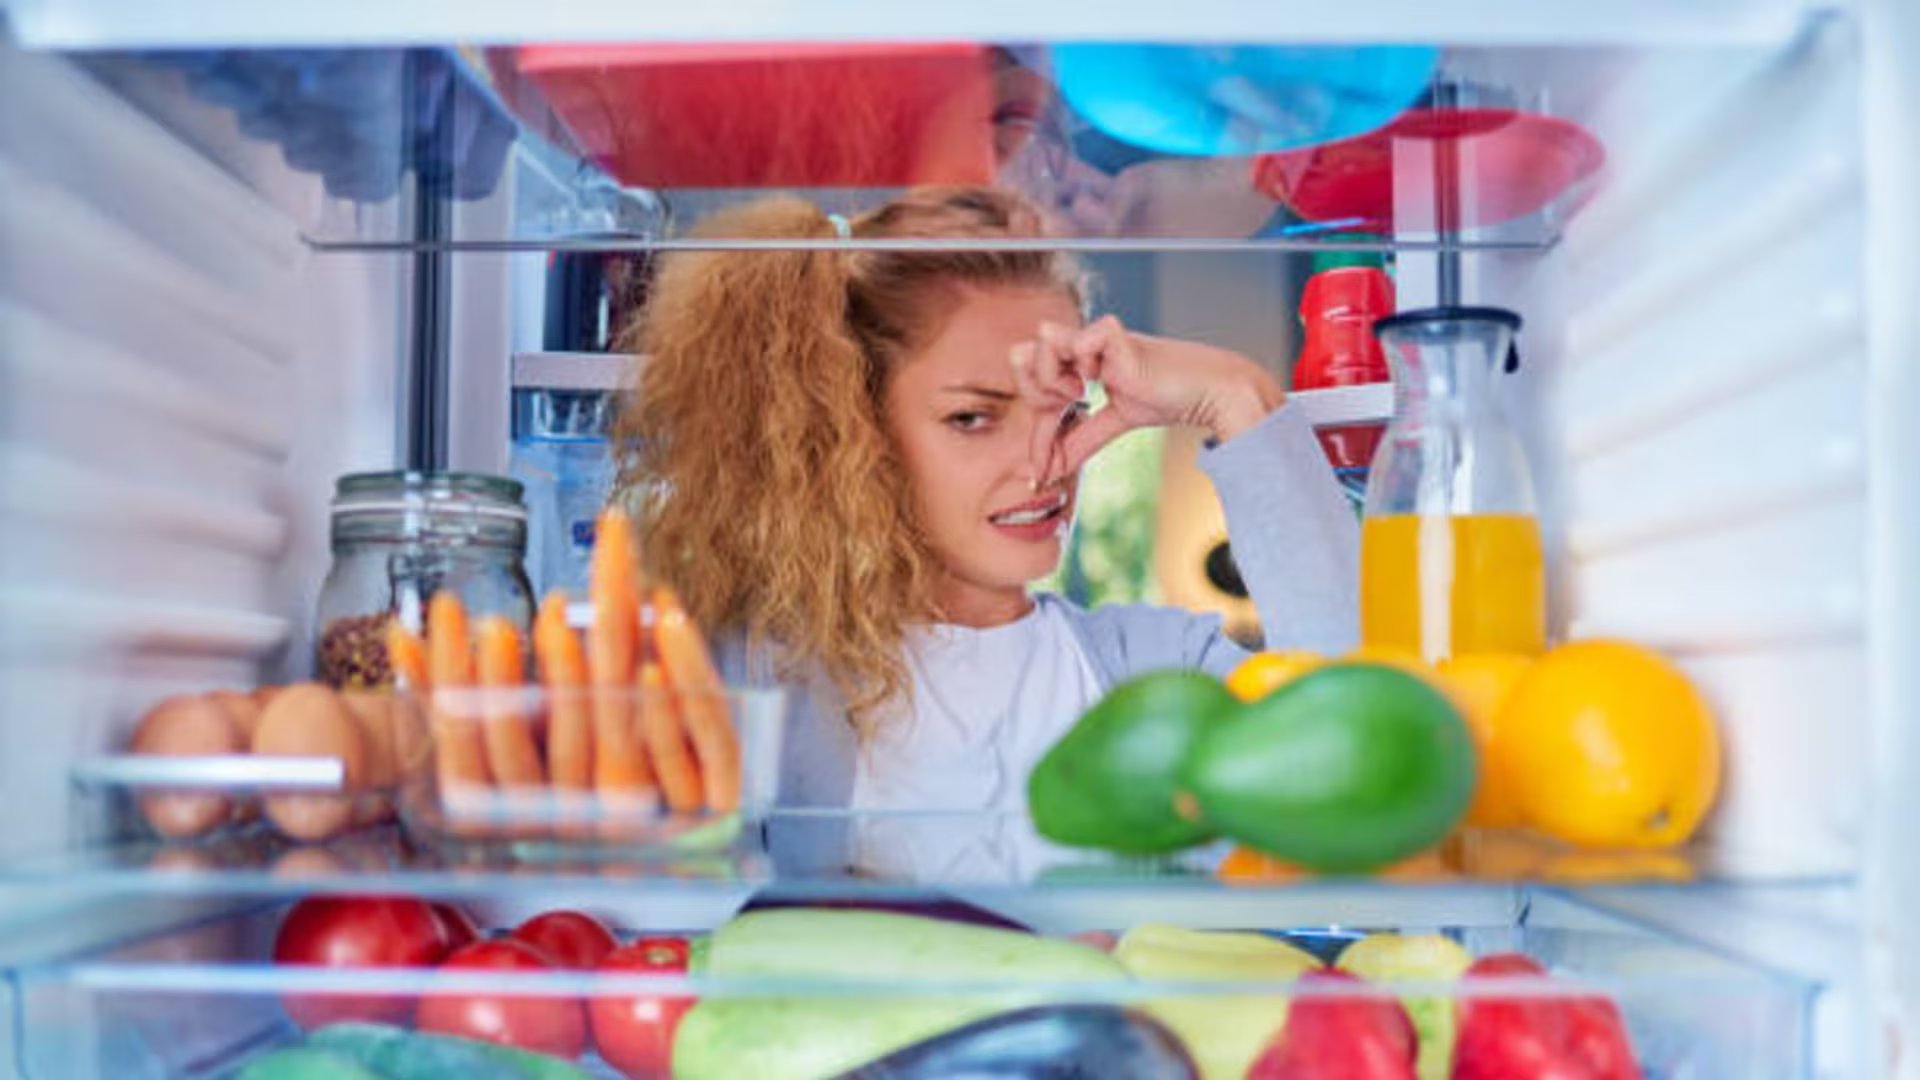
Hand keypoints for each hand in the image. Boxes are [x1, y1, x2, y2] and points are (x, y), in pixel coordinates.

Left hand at [1009, 315, 1285, 486]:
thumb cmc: (1167, 397)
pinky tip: (1099, 379)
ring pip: (1039, 344)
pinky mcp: (1114, 335)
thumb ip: (1082, 441)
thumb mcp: (1113, 423)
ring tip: (1084, 392)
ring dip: (1053, 381)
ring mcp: (1095, 336)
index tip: (1042, 472)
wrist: (1205, 392)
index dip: (1034, 434)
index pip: (1034, 389)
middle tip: (1065, 418)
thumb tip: (1050, 471)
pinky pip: (1076, 340)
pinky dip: (1081, 366)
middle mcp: (1082, 344)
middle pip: (1021, 356)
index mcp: (1079, 360)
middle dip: (1034, 397)